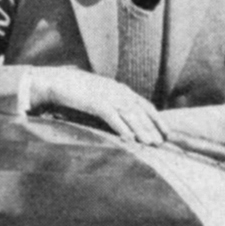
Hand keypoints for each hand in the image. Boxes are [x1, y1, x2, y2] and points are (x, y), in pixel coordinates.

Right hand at [29, 68, 167, 145]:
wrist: (57, 81)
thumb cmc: (78, 91)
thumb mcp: (101, 95)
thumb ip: (114, 104)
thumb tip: (126, 120)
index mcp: (121, 90)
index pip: (145, 105)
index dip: (157, 119)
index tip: (167, 133)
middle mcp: (118, 91)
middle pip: (140, 111)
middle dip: (152, 128)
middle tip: (161, 143)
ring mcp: (107, 96)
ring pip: (129, 115)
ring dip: (141, 130)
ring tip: (150, 144)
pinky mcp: (95, 102)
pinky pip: (112, 116)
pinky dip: (122, 128)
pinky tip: (129, 139)